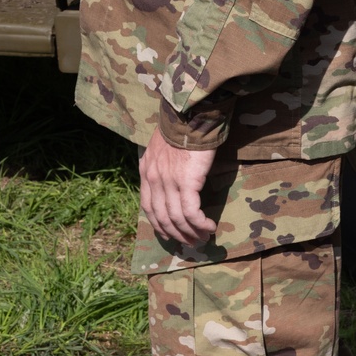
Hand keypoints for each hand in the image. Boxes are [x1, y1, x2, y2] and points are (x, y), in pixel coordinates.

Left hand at [139, 128, 216, 244]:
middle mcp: (154, 179)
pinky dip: (200, 224)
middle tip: (190, 242)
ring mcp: (168, 182)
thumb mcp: (161, 145)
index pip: (148, 207)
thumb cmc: (181, 125)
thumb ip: (162, 162)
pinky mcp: (186, 183)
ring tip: (202, 239)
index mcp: (146, 171)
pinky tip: (209, 227)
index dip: (159, 224)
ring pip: (176, 219)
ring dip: (190, 233)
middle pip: (162, 217)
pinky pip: (190, 212)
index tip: (171, 234)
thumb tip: (172, 176)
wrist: (191, 113)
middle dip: (176, 234)